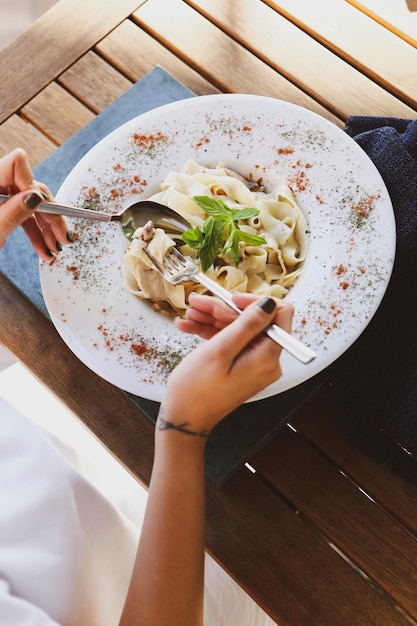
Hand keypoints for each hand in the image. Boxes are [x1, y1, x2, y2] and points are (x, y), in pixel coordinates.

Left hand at [0, 149, 69, 258]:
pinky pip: (23, 215)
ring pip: (30, 204)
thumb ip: (15, 212)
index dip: (32, 184)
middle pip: (30, 186)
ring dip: (45, 228)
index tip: (42, 207)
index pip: (18, 164)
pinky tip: (43, 248)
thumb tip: (36, 196)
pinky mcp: (1, 210)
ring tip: (54, 249)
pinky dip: (35, 232)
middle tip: (61, 235)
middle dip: (48, 213)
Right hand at [159, 294, 293, 438]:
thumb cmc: (197, 390)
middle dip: (224, 309)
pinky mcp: (240, 367)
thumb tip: (269, 303)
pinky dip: (211, 332)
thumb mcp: (220, 350)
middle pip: (253, 320)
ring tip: (189, 312)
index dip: (255, 301)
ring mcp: (253, 364)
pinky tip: (189, 325)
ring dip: (213, 318)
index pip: (279, 314)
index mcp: (267, 357)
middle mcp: (266, 361)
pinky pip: (230, 342)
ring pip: (238, 329)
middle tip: (197, 302)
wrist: (183, 420)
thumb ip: (246, 324)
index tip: (230, 298)